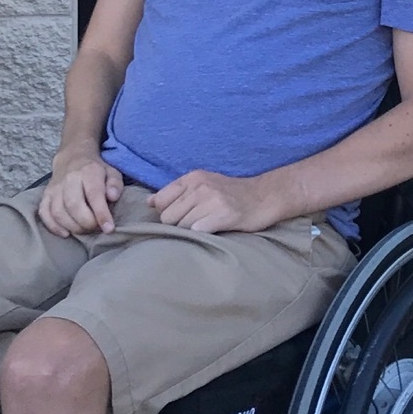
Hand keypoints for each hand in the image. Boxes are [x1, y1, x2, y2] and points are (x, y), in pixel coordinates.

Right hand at [37, 147, 123, 237]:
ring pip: (58, 211)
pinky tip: (66, 234)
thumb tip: (113, 197)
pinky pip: (44, 213)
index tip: (109, 229)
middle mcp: (69, 178)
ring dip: (72, 227)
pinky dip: (53, 226)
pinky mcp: (46, 195)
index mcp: (88, 171)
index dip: (101, 213)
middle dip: (87, 223)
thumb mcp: (112, 172)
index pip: (94, 194)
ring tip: (84, 230)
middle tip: (96, 228)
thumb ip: (115, 184)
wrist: (73, 157)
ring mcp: (55, 187)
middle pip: (73, 205)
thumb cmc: (96, 171)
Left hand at [148, 170, 278, 232]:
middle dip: (176, 226)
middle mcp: (200, 187)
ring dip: (190, 233)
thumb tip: (149, 202)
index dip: (166, 213)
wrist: (264, 196)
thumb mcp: (201, 184)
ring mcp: (212, 200)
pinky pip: (198, 231)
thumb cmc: (229, 193)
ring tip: (205, 228)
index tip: (179, 217)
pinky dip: (201, 236)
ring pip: (182, 227)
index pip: (160, 201)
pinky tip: (211, 232)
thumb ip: (175, 192)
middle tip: (194, 225)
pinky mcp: (224, 215)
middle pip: (168, 217)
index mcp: (192, 178)